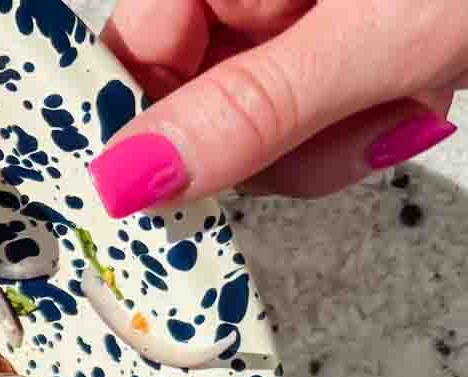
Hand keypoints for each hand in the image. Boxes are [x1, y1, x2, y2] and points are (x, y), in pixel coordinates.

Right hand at [90, 0, 463, 216]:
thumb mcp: (377, 35)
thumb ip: (249, 112)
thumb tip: (126, 180)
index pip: (130, 51)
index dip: (149, 124)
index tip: (175, 189)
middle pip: (193, 97)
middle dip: (268, 139)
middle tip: (343, 128)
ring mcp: (298, 10)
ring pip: (260, 120)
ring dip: (333, 140)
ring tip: (406, 100)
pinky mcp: (348, 37)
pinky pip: (317, 111)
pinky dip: (370, 120)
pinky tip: (419, 90)